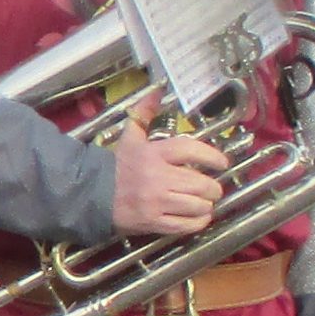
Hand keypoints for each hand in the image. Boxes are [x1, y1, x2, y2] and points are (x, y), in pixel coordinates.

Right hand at [107, 96, 230, 237]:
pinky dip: (198, 222)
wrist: (91, 194)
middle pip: (199, 183)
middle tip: (213, 188)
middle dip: (213, 188)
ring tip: (206, 203)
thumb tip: (158, 90)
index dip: (212, 156)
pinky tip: (200, 217)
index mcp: (153, 154)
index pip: (190, 150)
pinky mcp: (152, 223)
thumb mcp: (129, 136)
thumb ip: (145, 113)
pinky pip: (185, 225)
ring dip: (207, 205)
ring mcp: (155, 203)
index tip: (222, 163)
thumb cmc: (116, 165)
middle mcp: (157, 178)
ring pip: (196, 205)